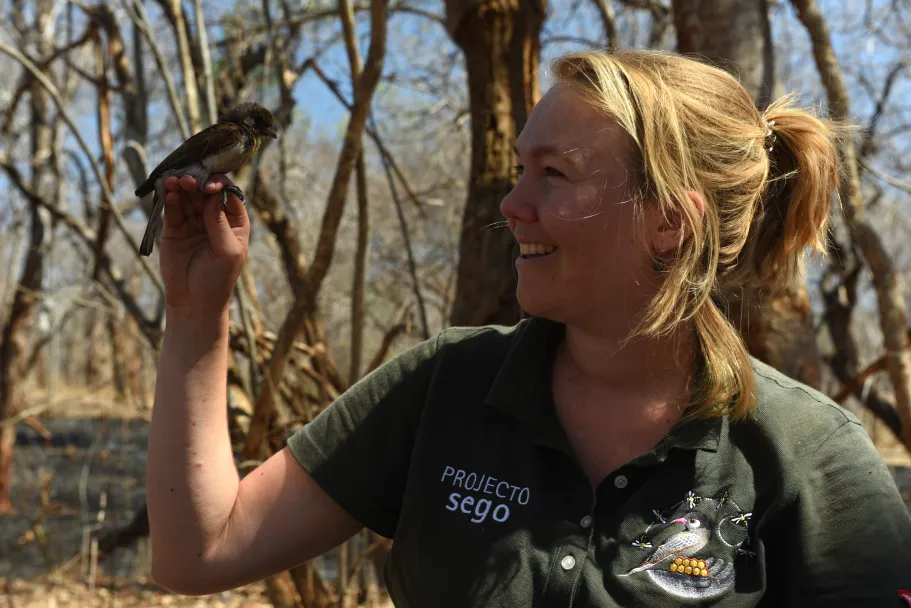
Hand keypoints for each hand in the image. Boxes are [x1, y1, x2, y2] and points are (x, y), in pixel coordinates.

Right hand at [158, 174, 249, 315]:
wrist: (195, 301)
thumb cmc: (219, 278)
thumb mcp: (227, 251)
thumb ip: (220, 223)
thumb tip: (211, 196)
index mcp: (234, 221)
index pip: (228, 194)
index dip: (220, 185)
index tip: (210, 186)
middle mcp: (214, 217)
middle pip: (205, 191)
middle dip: (198, 182)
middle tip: (188, 179)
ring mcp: (193, 221)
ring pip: (188, 197)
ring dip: (182, 186)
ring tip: (175, 181)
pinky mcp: (174, 228)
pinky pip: (173, 209)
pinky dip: (171, 199)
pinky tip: (170, 193)